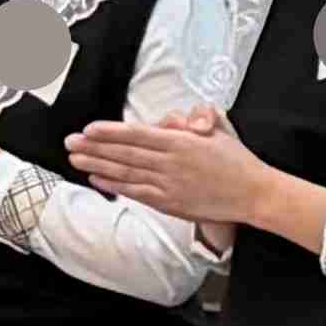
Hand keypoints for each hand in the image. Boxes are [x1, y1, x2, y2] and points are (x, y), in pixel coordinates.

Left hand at [69, 100, 276, 229]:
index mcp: (181, 142)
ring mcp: (169, 184)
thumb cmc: (237, 161)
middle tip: (70, 143)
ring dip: (97, 166)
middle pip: (124, 153)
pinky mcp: (170, 203)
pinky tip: (98, 180)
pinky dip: (115, 186)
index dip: (109, 132)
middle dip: (94, 148)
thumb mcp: (218, 131)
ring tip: (76, 160)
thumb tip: (168, 122)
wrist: (254, 194)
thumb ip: (190, 123)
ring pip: (126, 173)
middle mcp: (171, 163)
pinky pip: (136, 193)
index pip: (137, 134)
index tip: (88, 129)